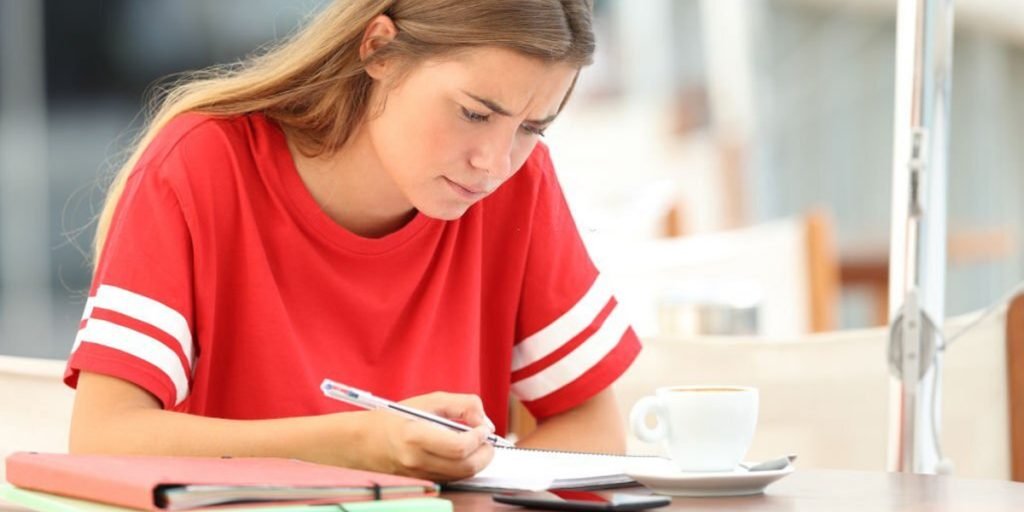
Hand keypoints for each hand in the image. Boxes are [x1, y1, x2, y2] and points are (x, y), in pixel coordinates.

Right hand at [362, 392, 495, 481]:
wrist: (365, 442)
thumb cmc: (397, 418)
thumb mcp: (430, 401)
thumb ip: (463, 405)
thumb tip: (484, 421)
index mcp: (416, 437)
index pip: (459, 447)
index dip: (479, 438)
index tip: (484, 428)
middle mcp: (417, 461)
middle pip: (466, 467)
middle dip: (485, 453)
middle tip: (486, 439)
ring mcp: (420, 476)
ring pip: (462, 476)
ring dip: (478, 461)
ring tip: (476, 444)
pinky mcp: (423, 483)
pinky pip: (453, 479)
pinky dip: (464, 467)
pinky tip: (463, 453)